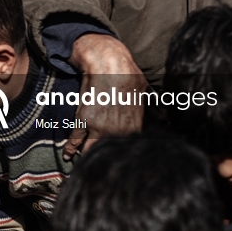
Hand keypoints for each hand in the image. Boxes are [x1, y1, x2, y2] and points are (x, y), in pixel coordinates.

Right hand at [64, 34, 145, 158]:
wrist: (108, 62)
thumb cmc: (128, 75)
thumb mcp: (144, 92)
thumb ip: (152, 108)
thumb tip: (164, 117)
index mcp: (133, 127)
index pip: (127, 150)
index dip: (119, 156)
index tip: (114, 161)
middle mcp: (117, 132)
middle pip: (108, 154)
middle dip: (103, 161)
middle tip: (98, 168)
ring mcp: (99, 128)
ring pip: (91, 151)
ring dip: (86, 157)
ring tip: (82, 166)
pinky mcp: (83, 121)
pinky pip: (75, 140)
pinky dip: (69, 148)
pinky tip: (67, 155)